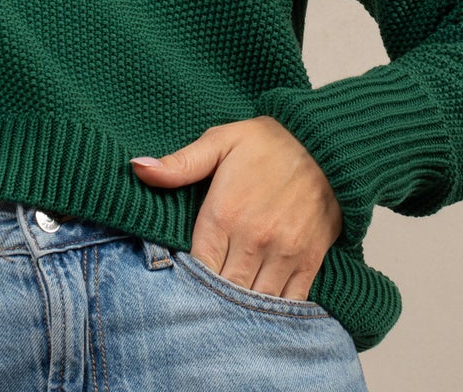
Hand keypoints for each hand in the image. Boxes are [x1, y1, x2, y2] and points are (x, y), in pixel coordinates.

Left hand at [129, 116, 343, 300]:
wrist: (326, 143)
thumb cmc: (267, 142)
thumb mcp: (219, 142)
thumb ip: (180, 164)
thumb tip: (136, 168)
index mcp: (224, 213)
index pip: (195, 267)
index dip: (184, 282)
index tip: (176, 286)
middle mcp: (253, 239)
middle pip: (222, 292)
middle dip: (208, 302)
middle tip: (195, 311)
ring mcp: (283, 254)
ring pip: (253, 303)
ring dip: (238, 312)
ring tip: (222, 319)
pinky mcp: (308, 262)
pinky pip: (288, 303)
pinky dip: (272, 314)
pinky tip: (257, 318)